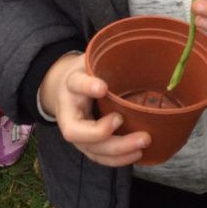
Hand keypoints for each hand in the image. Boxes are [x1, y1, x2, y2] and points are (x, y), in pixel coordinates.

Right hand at [39, 52, 150, 166]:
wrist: (64, 88)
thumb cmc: (87, 72)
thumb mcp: (93, 58)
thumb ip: (108, 56)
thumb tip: (141, 48)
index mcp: (70, 85)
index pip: (75, 84)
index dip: (87, 86)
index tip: (102, 86)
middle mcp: (68, 113)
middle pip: (78, 131)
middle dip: (103, 132)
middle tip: (128, 123)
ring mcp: (76, 133)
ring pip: (90, 149)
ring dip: (117, 150)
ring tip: (142, 143)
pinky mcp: (86, 145)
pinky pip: (99, 157)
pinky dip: (118, 159)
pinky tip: (137, 155)